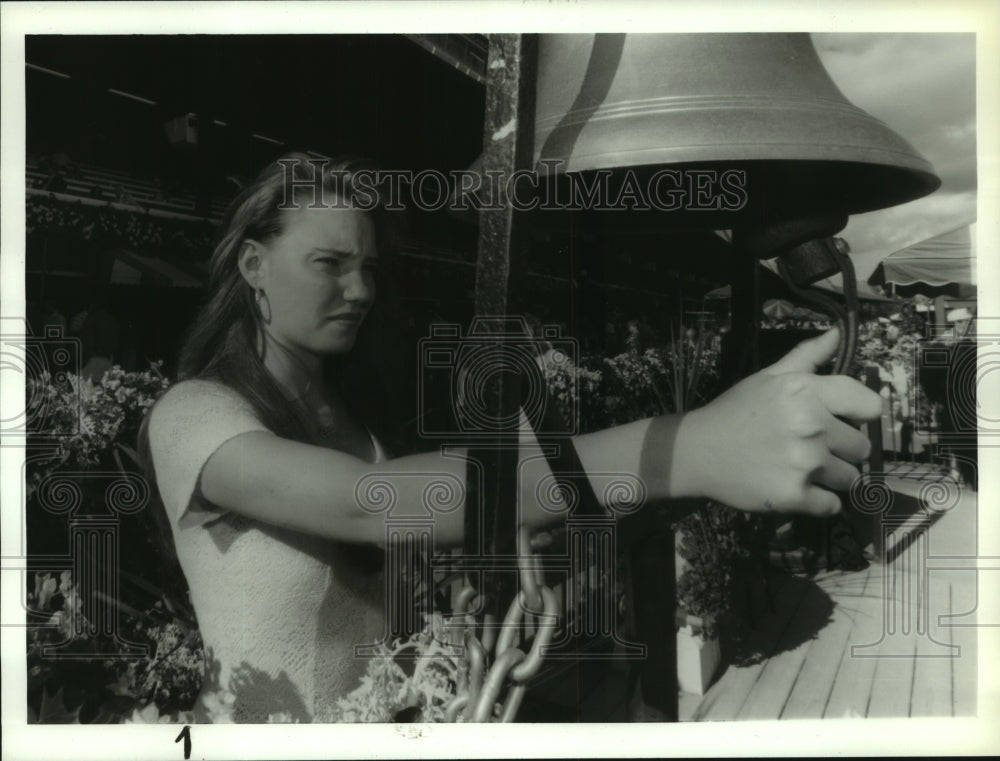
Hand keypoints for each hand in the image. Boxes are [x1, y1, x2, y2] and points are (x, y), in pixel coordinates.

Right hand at [675, 328, 880, 515]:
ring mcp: (804, 463)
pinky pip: (831, 505)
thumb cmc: (735, 411)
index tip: (843, 421)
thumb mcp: (768, 377)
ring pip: (850, 478)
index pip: (870, 406)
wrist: (696, 451)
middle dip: (843, 450)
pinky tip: (798, 489)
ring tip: (804, 469)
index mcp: (807, 392)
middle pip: (862, 447)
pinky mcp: (794, 496)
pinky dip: (819, 502)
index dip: (860, 415)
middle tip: (814, 448)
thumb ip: (807, 356)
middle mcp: (811, 426)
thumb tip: (838, 333)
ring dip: (832, 477)